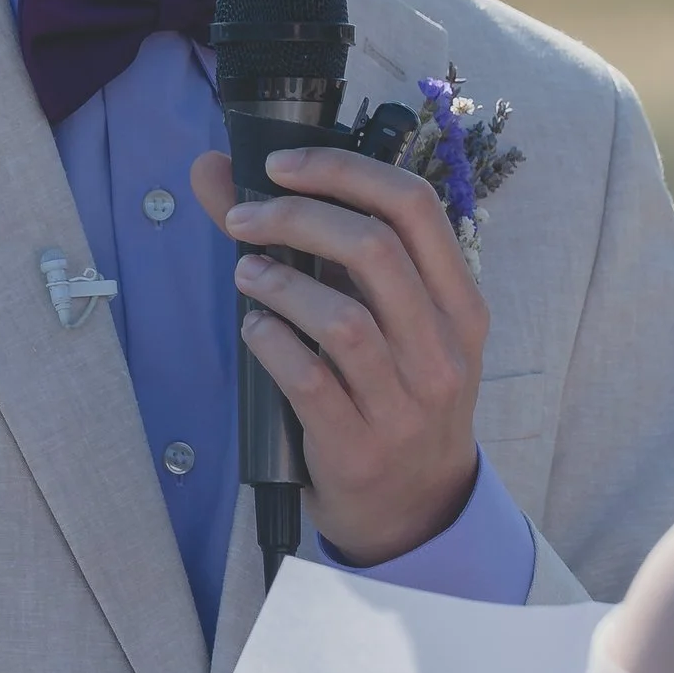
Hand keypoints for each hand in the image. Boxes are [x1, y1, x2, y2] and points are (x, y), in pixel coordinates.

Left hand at [190, 143, 489, 566]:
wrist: (417, 507)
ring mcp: (406, 402)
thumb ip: (310, 243)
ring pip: (343, 318)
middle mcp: (443, 348)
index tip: (282, 165)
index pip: (414, 205)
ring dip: (279, 283)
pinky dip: (271, 342)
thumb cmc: (391, 392)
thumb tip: (213, 167)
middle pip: (375, 249)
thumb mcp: (383, 320)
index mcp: (460, 303)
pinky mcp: (360, 446)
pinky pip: (309, 380)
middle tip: (244, 219)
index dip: (342, 170)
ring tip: (247, 275)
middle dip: (296, 217)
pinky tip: (255, 329)